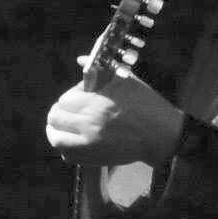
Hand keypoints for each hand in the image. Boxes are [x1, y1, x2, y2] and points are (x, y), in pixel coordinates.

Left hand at [45, 56, 184, 165]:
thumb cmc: (146, 105)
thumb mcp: (125, 80)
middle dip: (60, 112)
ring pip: (56, 138)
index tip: (81, 97)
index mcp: (97, 103)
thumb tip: (80, 59)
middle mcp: (90, 124)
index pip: (65, 100)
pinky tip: (72, 140)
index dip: (71, 97)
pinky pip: (67, 154)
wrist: (162, 135)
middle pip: (55, 118)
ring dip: (56, 130)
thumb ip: (99, 70)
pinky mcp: (94, 159)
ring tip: (64, 126)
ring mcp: (90, 144)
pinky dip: (65, 147)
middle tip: (69, 111)